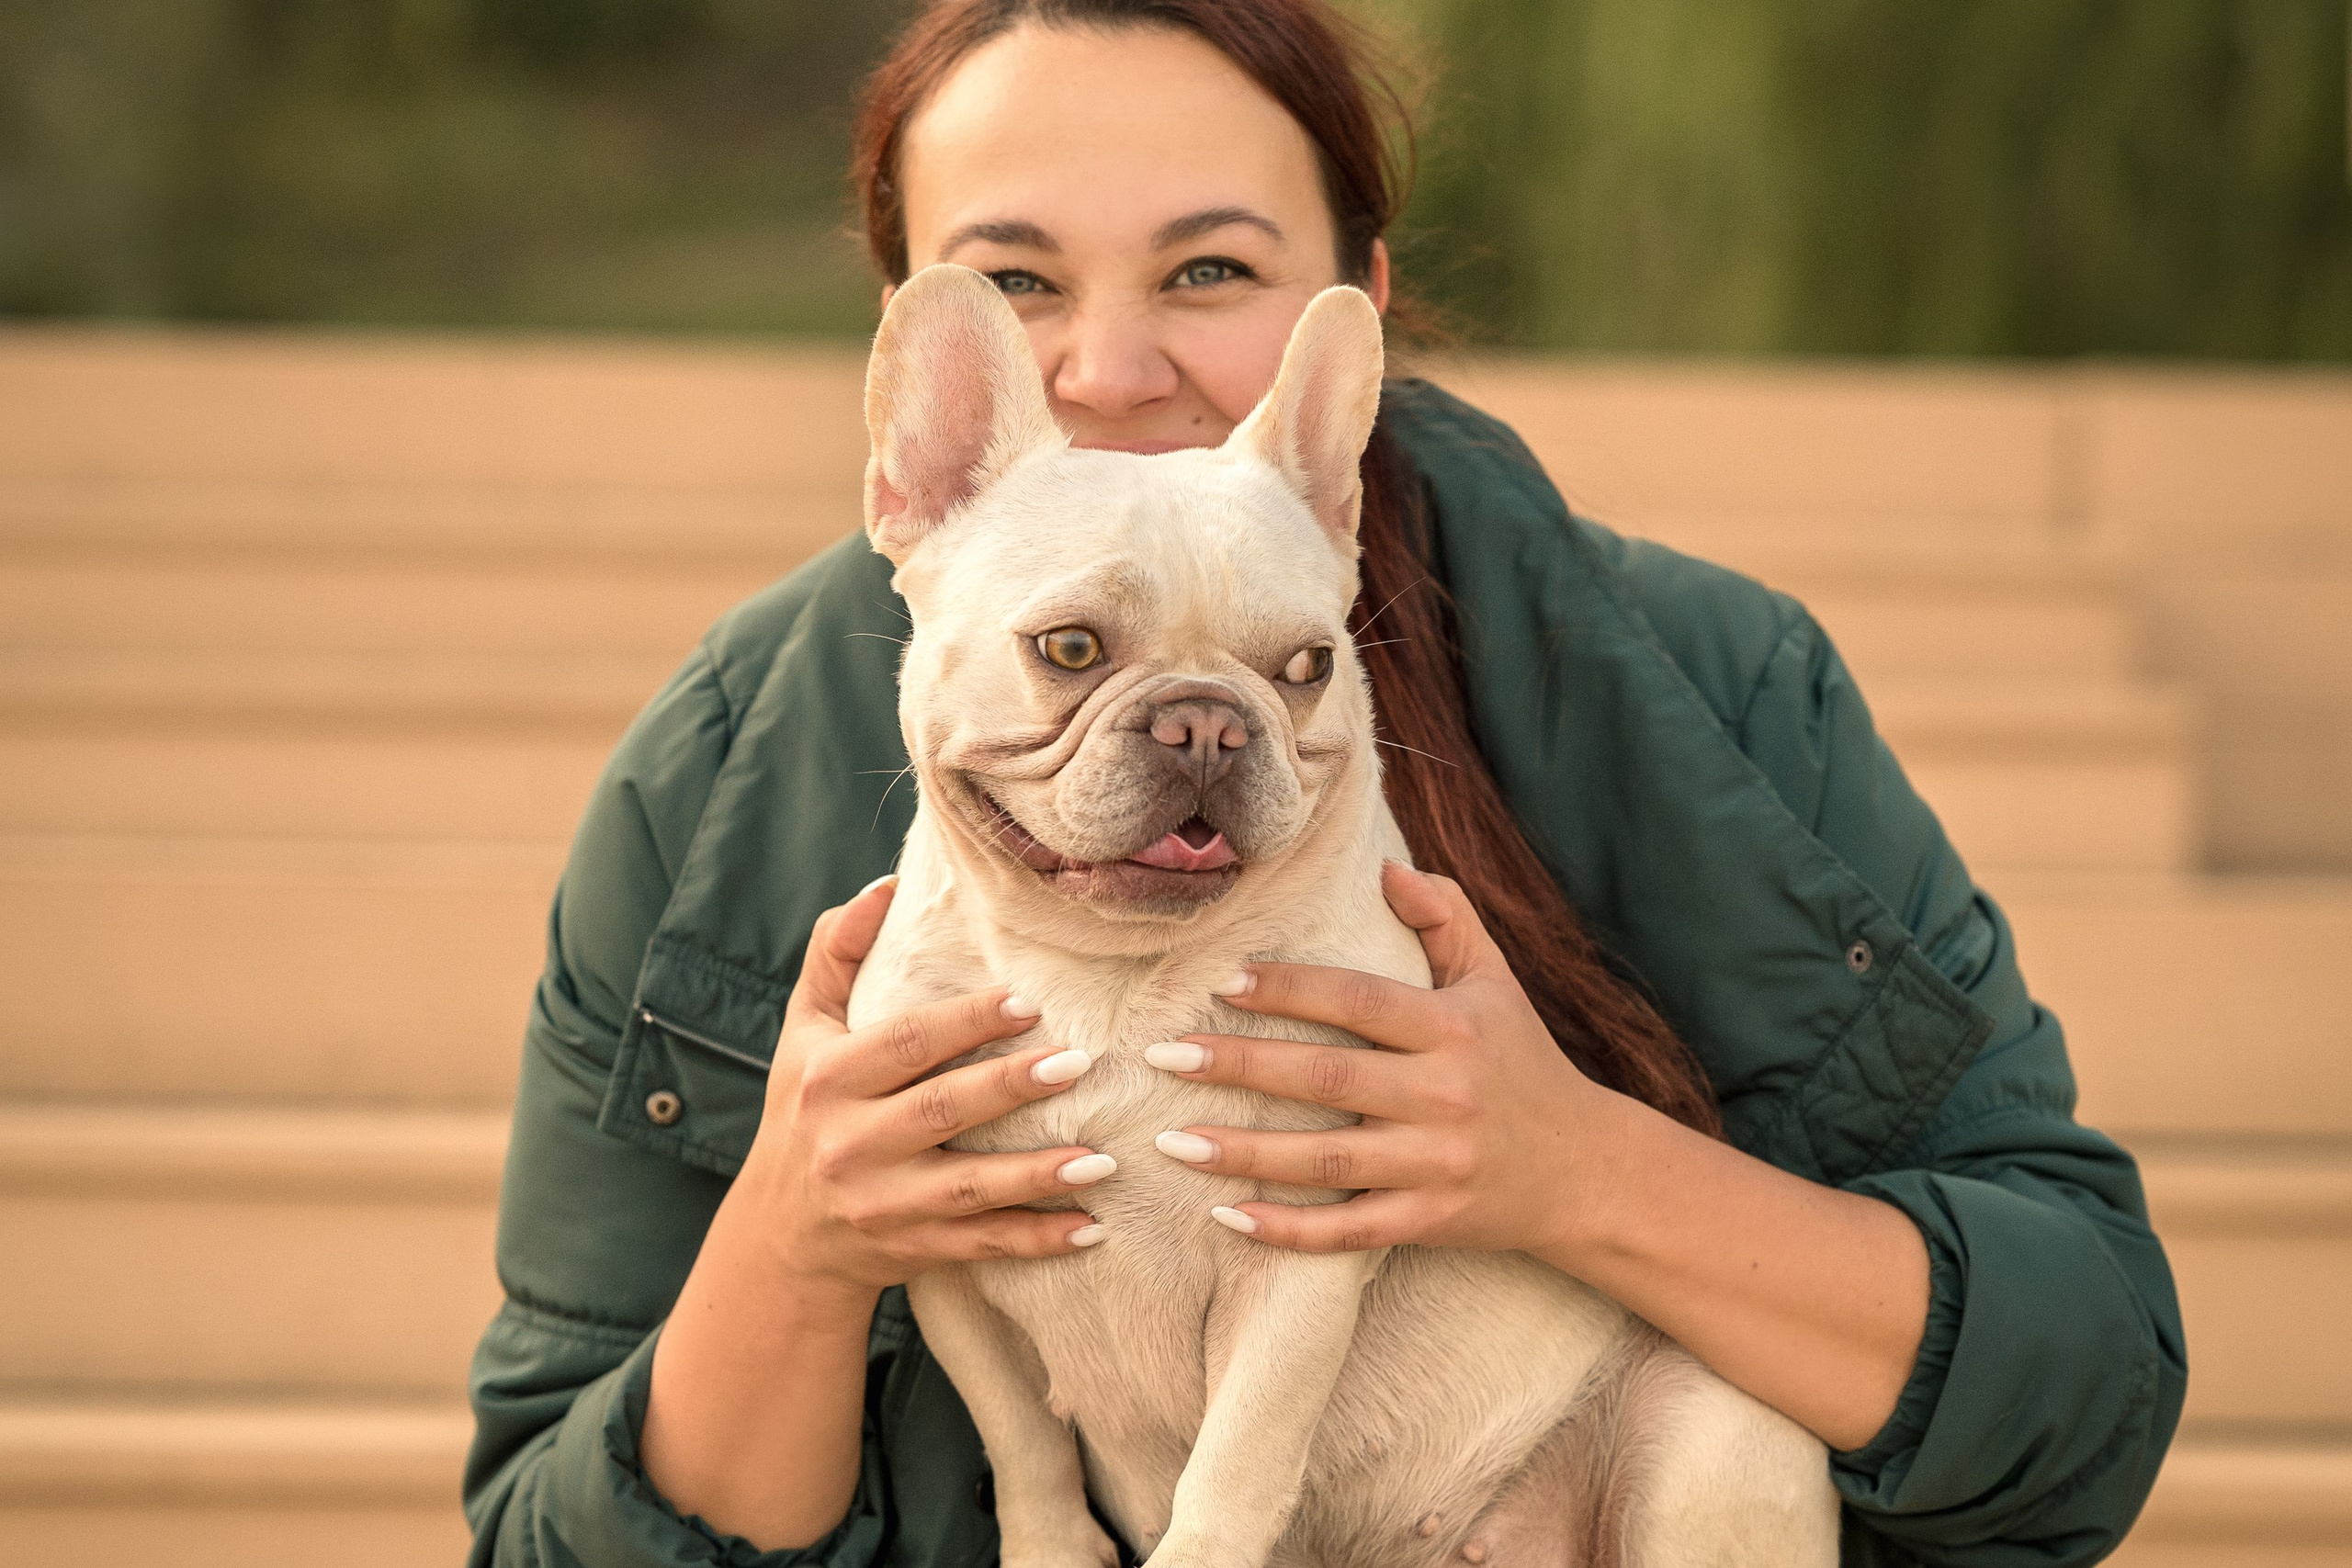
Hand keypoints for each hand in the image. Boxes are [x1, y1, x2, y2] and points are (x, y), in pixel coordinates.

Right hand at [732, 875, 1113, 1309]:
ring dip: (1038, 1175)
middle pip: (940, 1110)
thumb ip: (837, 954)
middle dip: (1010, 1088)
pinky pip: (982, 1244)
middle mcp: (849, 1143)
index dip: (966, 1021)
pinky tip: (1090, 1227)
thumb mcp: (804, 1031)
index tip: (1028, 1001)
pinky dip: (1036, 1238)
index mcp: (828, 1078)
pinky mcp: (911, 1248)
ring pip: (968, 1187)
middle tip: (1078, 1063)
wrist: (780, 1236)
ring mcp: (882, 1203)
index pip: (905, 1042)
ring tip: (1102, 1159)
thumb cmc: (804, 1109)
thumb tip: (886, 886)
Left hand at [1145, 862, 1613, 1255]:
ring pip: (1325, 1159)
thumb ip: (1446, 916)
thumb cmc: (1526, 1064)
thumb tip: (1384, 867)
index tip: (1222, 982)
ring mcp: (1436, 1164)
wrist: (1589, 1172)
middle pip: (1325, 1078)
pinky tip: (1227, 1216)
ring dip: (1244, 1151)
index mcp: (1453, 1028)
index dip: (1288, 989)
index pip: (1356, 1001)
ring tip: (1173, 1138)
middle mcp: (1444, 1094)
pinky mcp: (1430, 1221)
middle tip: (1164, 1056)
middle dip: (1239, 1066)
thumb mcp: (1497, 981)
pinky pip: (1347, 1229)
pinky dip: (1287, 1229)